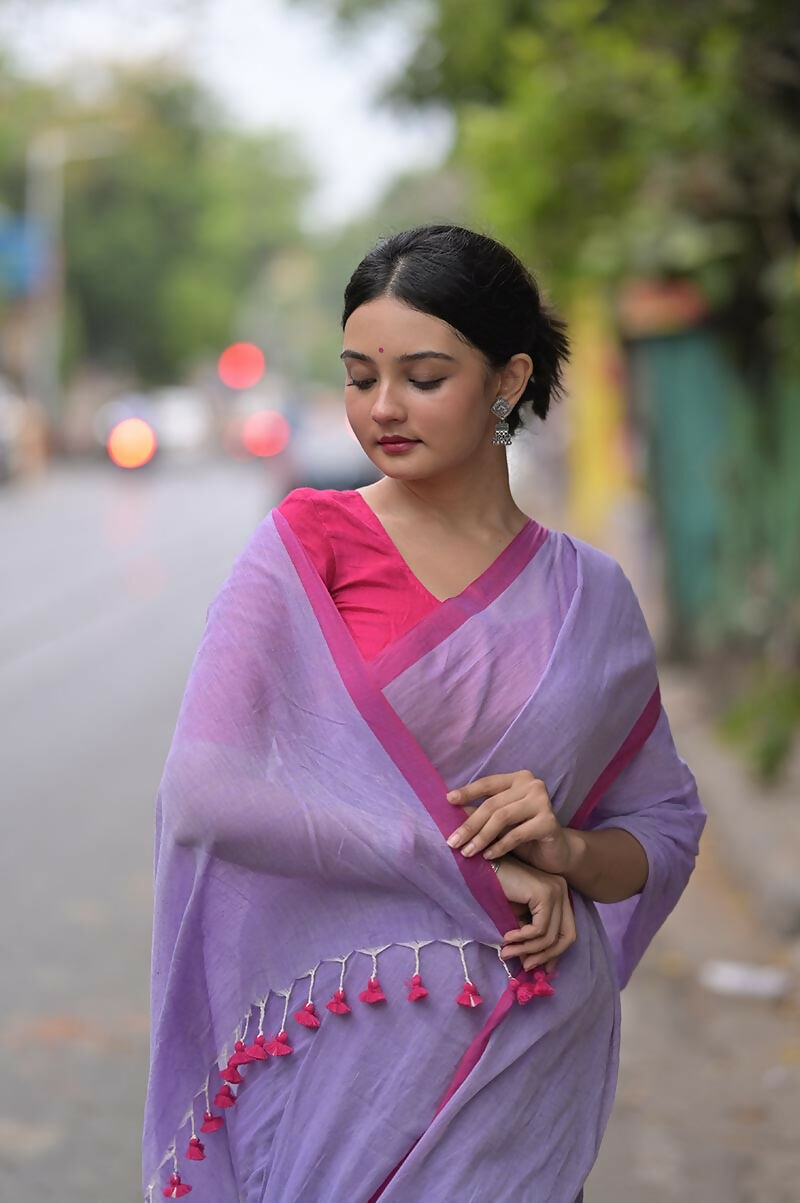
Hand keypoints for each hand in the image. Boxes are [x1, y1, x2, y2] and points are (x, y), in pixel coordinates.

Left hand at [446, 770, 572, 876]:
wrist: (558, 852)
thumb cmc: (526, 834)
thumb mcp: (503, 821)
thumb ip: (485, 813)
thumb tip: (453, 811)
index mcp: (519, 779)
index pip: (488, 783)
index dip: (468, 792)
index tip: (448, 801)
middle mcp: (532, 785)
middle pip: (493, 804)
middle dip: (470, 824)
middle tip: (453, 841)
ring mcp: (543, 801)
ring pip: (502, 817)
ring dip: (481, 837)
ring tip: (468, 852)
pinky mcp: (549, 822)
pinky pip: (517, 834)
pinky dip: (499, 846)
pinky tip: (488, 856)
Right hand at [494, 856, 576, 972]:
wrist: (482, 868)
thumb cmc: (497, 891)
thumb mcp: (519, 919)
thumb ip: (531, 938)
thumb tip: (539, 966)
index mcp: (560, 895)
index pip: (567, 932)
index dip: (554, 953)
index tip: (538, 968)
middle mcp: (562, 890)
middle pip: (567, 936)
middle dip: (545, 956)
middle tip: (524, 966)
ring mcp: (556, 891)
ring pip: (550, 936)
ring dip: (527, 950)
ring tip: (507, 952)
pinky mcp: (545, 893)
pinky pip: (539, 929)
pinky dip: (522, 938)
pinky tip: (507, 937)